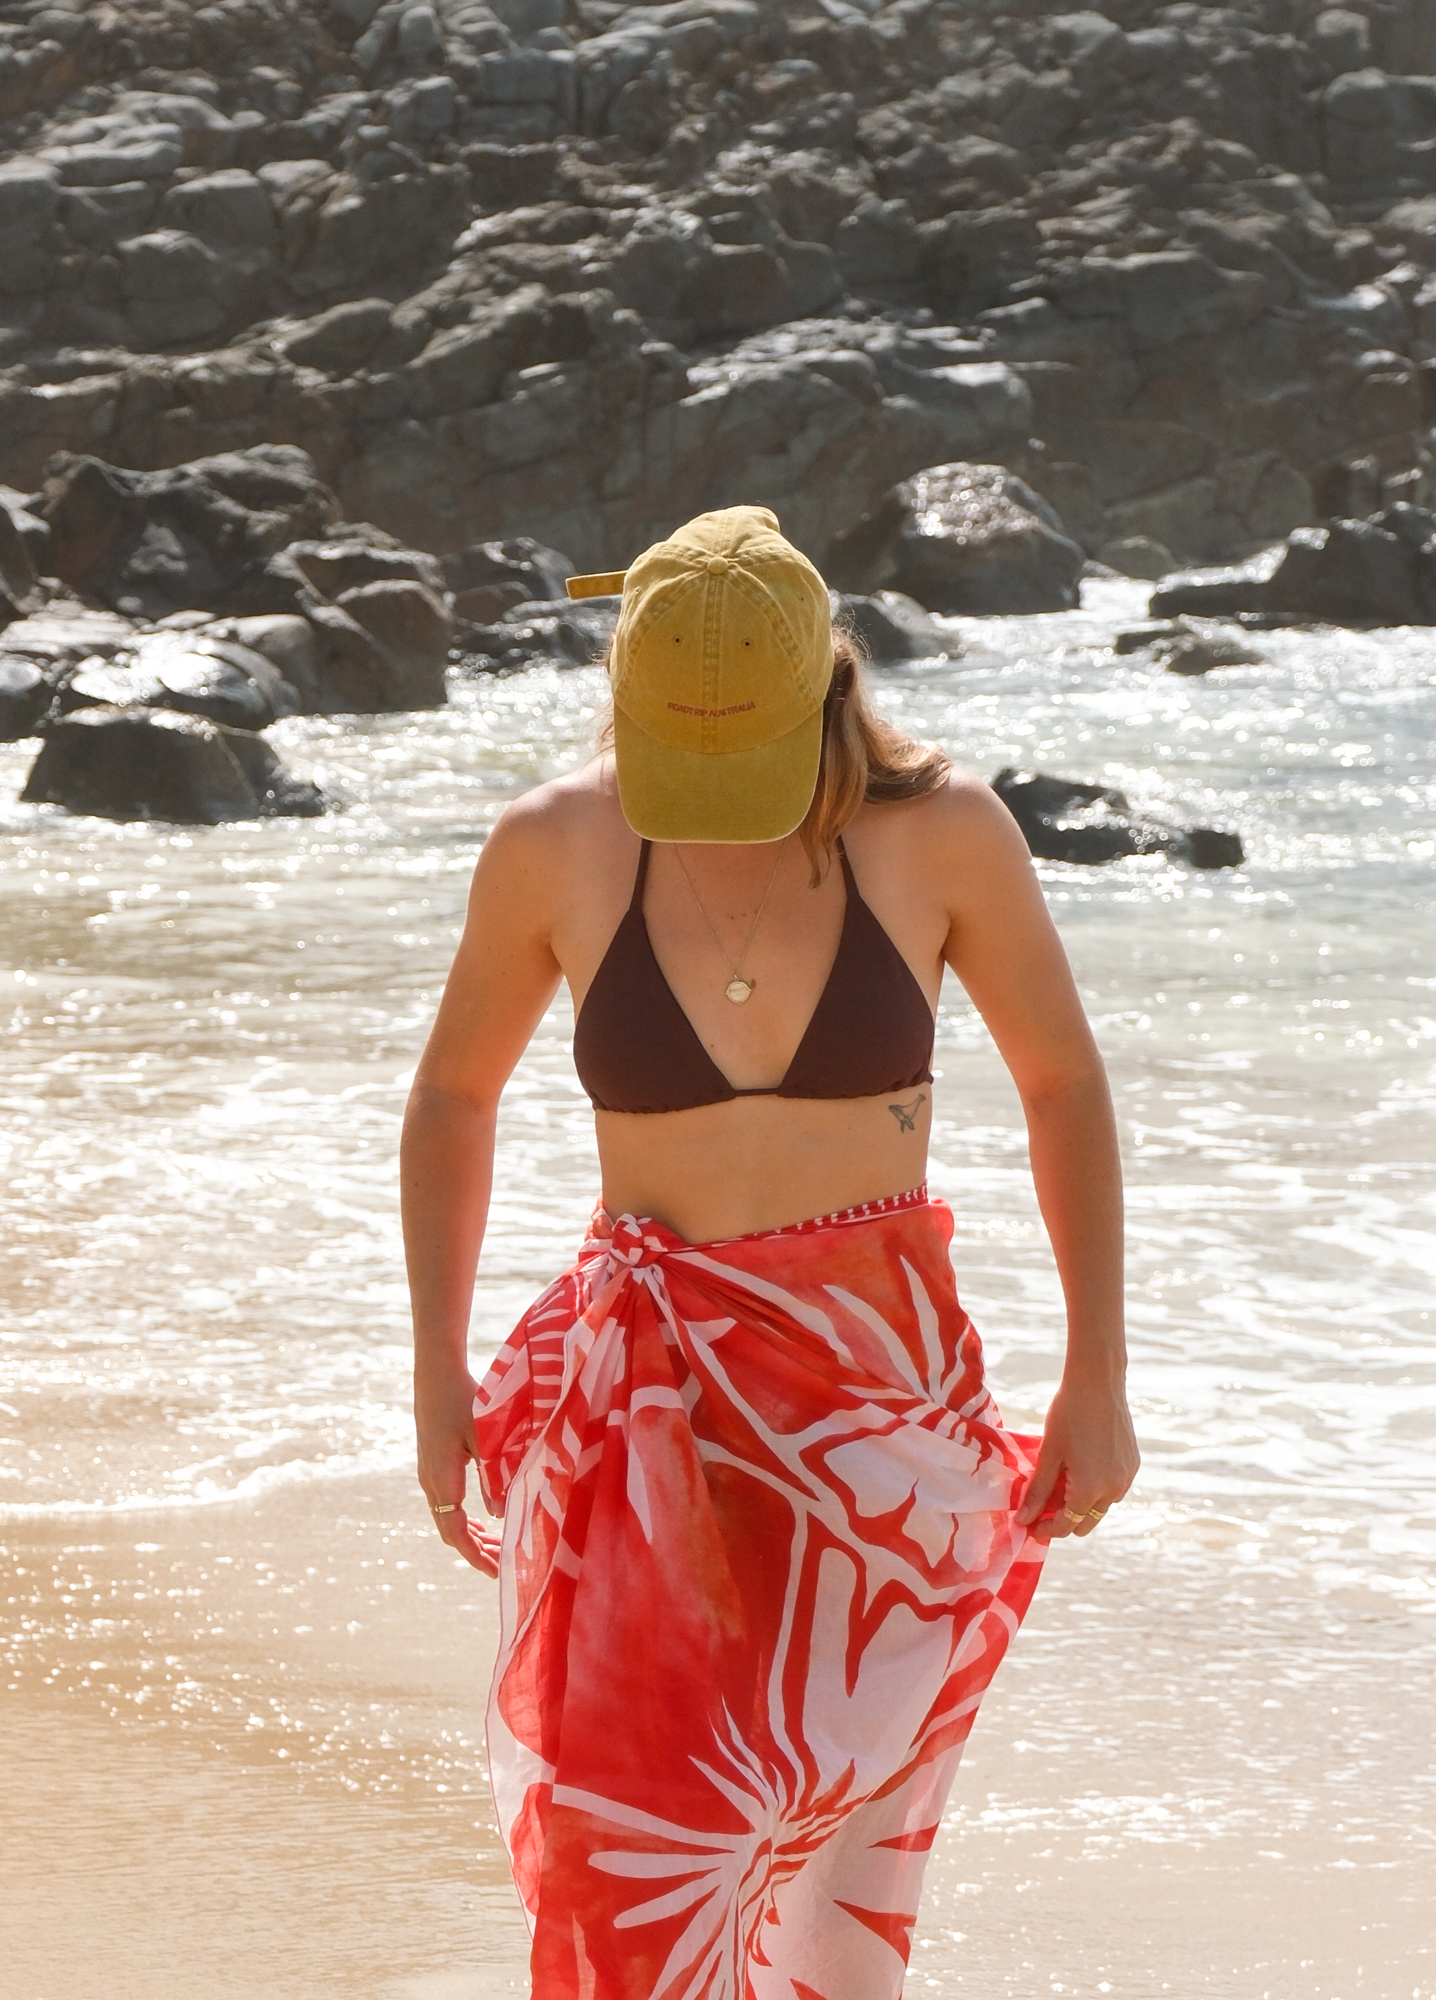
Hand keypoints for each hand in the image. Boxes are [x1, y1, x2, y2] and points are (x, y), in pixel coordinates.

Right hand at [415, 1367, 499, 1576]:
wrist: (436, 1373)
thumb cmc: (465, 1400)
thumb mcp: (485, 1438)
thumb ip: (493, 1476)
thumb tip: (499, 1515)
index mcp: (442, 1479)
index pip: (456, 1532)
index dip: (476, 1556)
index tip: (497, 1572)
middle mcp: (430, 1481)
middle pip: (451, 1530)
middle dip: (477, 1550)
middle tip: (504, 1564)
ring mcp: (429, 1473)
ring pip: (448, 1517)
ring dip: (471, 1535)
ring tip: (496, 1547)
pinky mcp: (433, 1463)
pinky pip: (446, 1502)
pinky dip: (464, 1518)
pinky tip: (481, 1521)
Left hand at [1015, 1371, 1138, 1541]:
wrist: (1098, 1383)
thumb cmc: (1068, 1414)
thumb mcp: (1049, 1454)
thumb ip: (1037, 1491)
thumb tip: (1023, 1520)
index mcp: (1090, 1490)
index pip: (1066, 1526)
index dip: (1045, 1528)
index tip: (1029, 1523)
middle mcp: (1113, 1489)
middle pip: (1086, 1523)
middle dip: (1063, 1519)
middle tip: (1041, 1504)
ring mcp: (1127, 1477)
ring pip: (1101, 1507)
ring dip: (1081, 1504)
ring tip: (1060, 1481)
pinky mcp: (1133, 1464)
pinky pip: (1113, 1488)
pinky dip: (1096, 1488)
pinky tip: (1080, 1468)